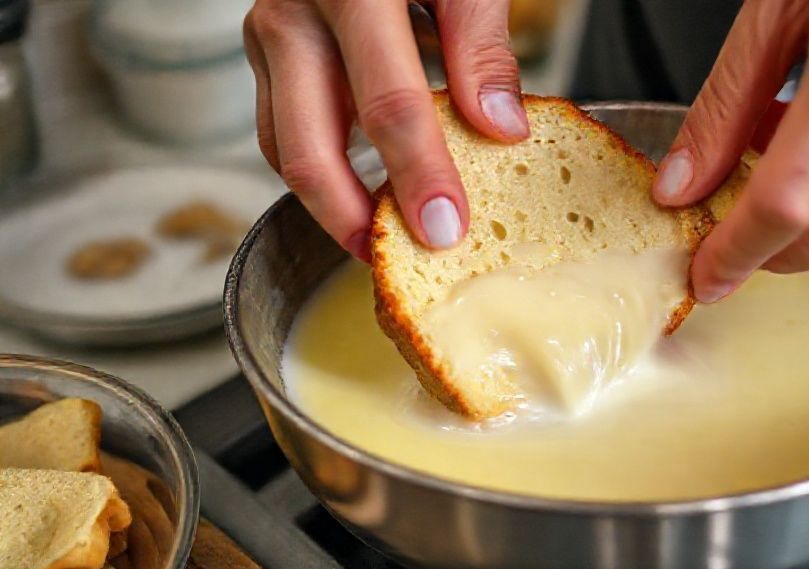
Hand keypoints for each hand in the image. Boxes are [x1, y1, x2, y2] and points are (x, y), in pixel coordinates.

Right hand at [244, 0, 527, 260]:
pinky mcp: (268, 53)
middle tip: (397, 264)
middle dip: (351, 220)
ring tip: (381, 241)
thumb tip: (500, 130)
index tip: (450, 231)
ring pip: (283, 147)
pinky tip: (361, 193)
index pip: (389, 104)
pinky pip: (283, 128)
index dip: (420, 176)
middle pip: (307, 148)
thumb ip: (479, 45)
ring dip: (329, 205)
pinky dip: (320, 169)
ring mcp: (269, 34)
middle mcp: (292, 15)